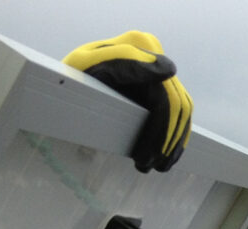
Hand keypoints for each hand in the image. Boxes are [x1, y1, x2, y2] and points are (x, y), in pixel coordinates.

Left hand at [63, 31, 192, 172]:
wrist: (65, 82)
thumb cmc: (70, 78)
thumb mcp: (89, 68)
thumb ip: (127, 63)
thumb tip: (169, 70)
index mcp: (138, 44)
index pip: (166, 96)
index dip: (162, 131)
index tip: (147, 158)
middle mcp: (153, 55)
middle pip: (177, 106)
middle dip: (166, 141)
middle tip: (151, 166)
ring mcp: (159, 69)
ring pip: (183, 112)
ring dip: (174, 143)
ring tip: (158, 165)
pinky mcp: (161, 85)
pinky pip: (179, 113)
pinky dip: (175, 137)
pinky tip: (166, 156)